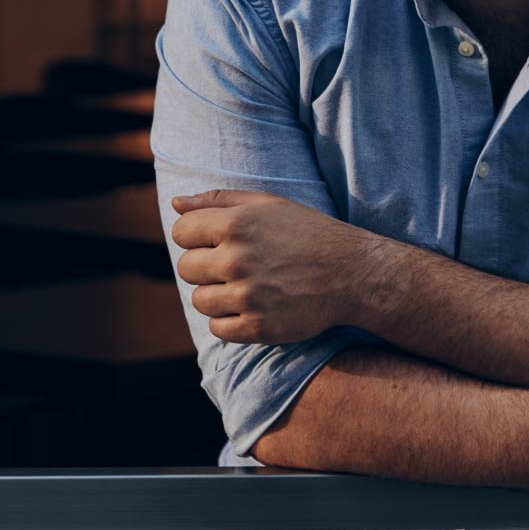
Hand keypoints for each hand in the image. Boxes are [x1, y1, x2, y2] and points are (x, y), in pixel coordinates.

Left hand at [171, 189, 381, 345]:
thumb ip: (219, 200)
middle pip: (186, 268)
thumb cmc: (308, 233)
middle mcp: (238, 260)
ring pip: (200, 301)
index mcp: (237, 224)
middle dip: (206, 266)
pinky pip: (218, 329)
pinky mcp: (258, 327)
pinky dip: (230, 321)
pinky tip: (254, 306)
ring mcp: (248, 296)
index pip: (182, 232)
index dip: (198, 236)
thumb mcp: (269, 204)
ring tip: (247, 286)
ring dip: (217, 295)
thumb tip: (175, 204)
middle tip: (238, 265)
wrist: (353, 273)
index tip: (219, 241)